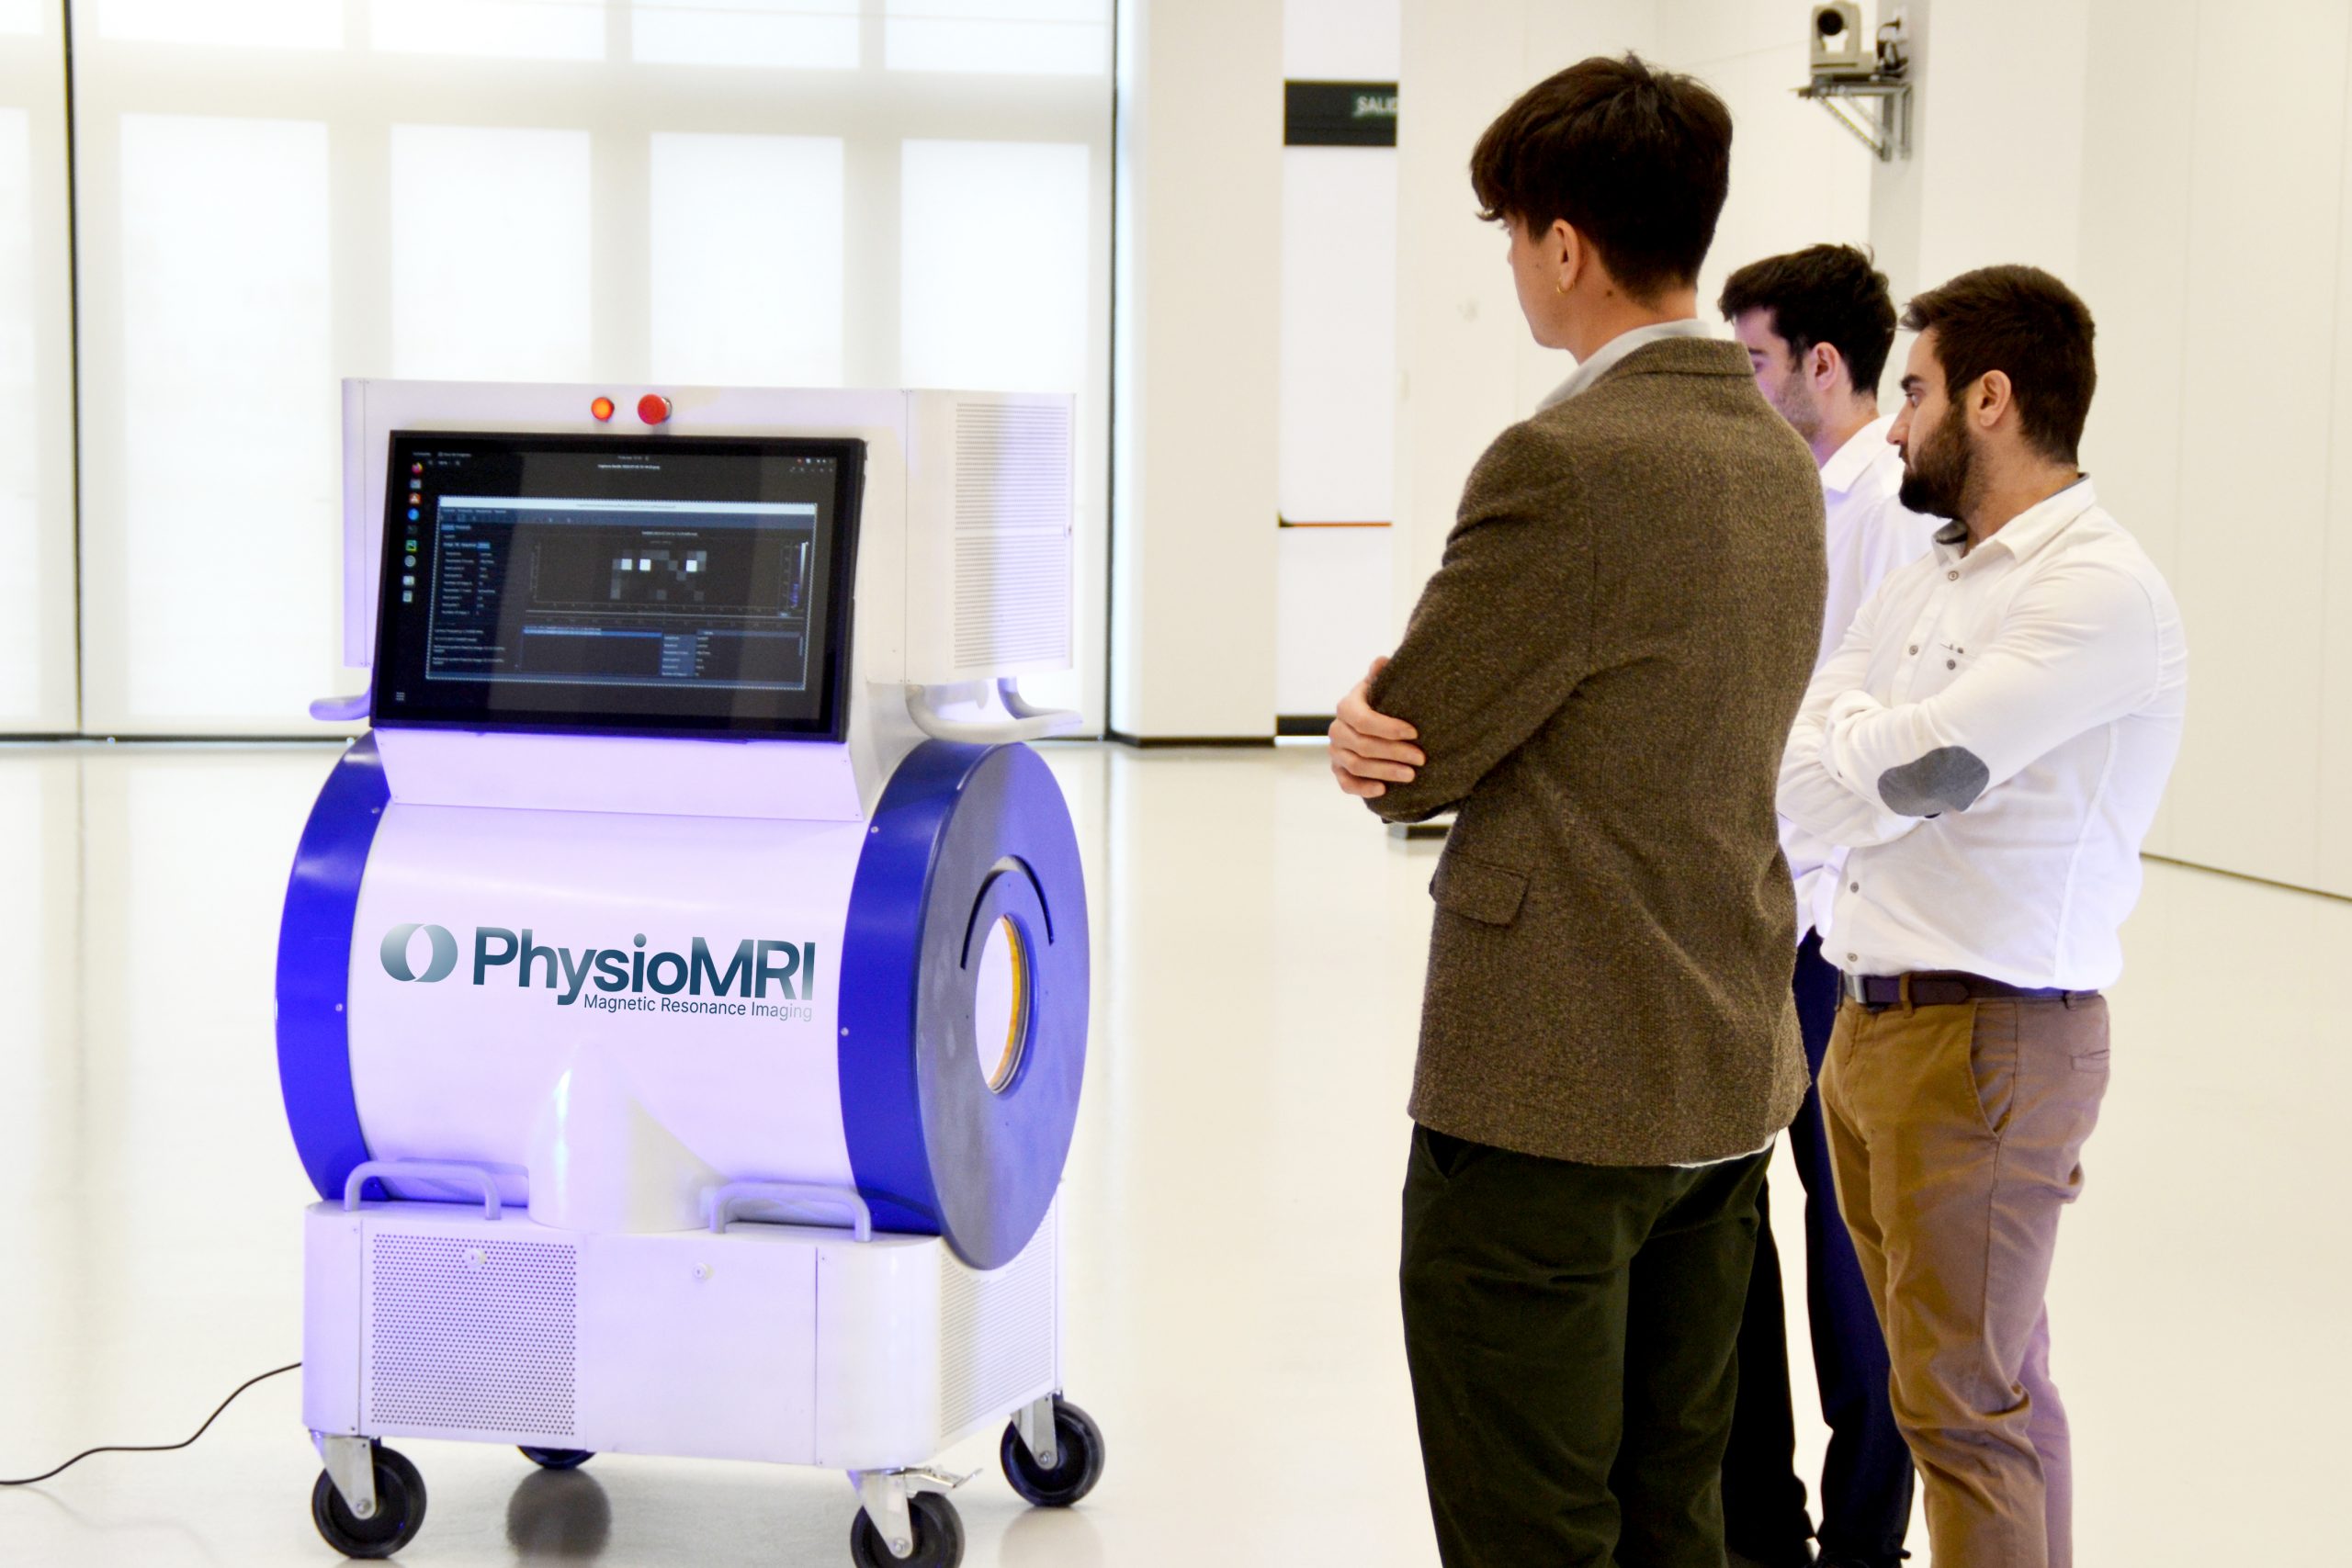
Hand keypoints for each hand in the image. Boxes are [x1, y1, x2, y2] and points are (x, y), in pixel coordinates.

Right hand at [1328, 656, 1424, 798]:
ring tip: (1412, 775)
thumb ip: (1381, 675)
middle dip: (1395, 753)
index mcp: (1346, 707)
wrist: (1371, 722)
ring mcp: (1335, 752)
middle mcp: (1336, 730)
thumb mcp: (1383, 686)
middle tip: (1421, 758)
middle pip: (1363, 746)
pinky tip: (1384, 790)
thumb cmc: (1382, 702)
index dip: (1389, 728)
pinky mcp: (1338, 771)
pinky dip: (1364, 788)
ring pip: (1357, 766)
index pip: (1364, 720)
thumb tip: (1381, 661)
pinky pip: (1346, 784)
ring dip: (1386, 772)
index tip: (1415, 733)